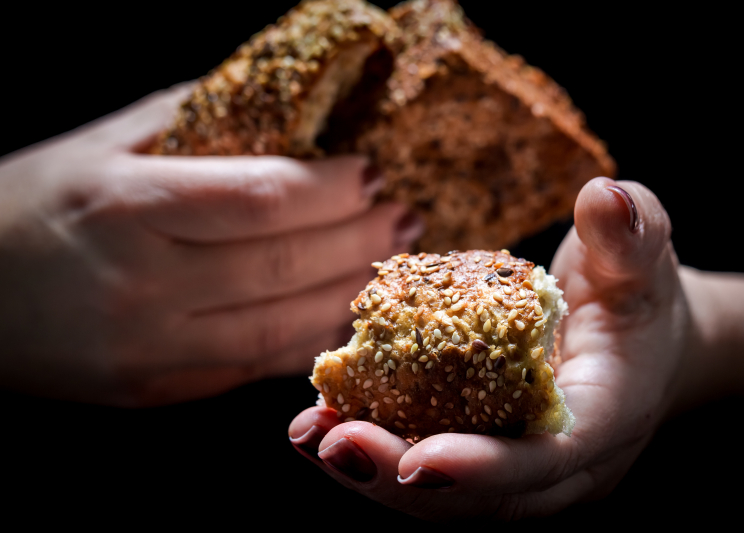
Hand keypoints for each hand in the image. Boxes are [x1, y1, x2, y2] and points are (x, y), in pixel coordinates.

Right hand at [0, 85, 423, 405]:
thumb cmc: (25, 207)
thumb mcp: (98, 144)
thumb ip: (194, 120)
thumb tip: (287, 109)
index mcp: (124, 206)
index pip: (263, 200)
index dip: (332, 187)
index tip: (370, 171)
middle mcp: (142, 285)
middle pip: (286, 265)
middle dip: (362, 237)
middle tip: (404, 214)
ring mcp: (151, 349)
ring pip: (283, 326)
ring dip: (351, 291)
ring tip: (391, 258)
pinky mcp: (158, 388)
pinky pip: (257, 365)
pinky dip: (311, 336)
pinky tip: (344, 308)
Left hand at [288, 177, 689, 518]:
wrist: (642, 337)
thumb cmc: (640, 293)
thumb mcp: (641, 255)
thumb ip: (630, 231)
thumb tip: (605, 197)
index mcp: (608, 421)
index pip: (547, 462)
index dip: (483, 470)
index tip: (416, 463)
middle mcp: (564, 467)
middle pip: (482, 499)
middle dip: (401, 482)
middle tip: (331, 443)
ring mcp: (525, 471)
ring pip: (448, 499)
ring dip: (374, 475)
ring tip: (309, 434)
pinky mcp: (491, 453)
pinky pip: (432, 466)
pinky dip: (378, 450)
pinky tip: (323, 420)